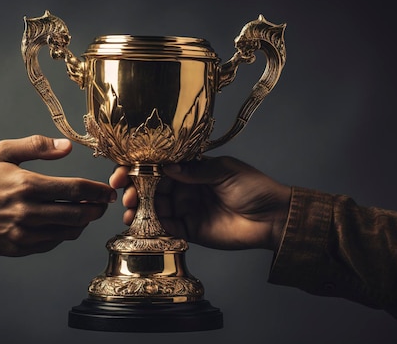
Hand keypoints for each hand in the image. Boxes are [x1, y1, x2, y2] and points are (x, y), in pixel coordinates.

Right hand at [0, 135, 115, 255]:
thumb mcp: (2, 152)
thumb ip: (37, 146)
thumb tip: (67, 146)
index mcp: (27, 185)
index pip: (75, 189)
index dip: (98, 192)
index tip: (108, 192)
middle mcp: (27, 211)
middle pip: (78, 214)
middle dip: (96, 209)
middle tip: (102, 204)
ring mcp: (23, 232)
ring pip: (67, 232)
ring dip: (82, 223)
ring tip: (86, 213)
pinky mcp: (18, 247)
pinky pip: (52, 243)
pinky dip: (64, 234)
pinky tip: (64, 224)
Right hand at [110, 156, 290, 250]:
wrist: (273, 218)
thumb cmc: (255, 188)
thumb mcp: (226, 171)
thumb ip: (196, 171)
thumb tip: (168, 167)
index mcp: (192, 169)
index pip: (160, 165)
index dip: (139, 167)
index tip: (124, 171)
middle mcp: (185, 188)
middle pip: (151, 187)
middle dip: (135, 190)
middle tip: (127, 195)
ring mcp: (186, 209)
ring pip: (154, 208)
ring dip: (139, 209)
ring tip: (130, 212)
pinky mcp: (190, 230)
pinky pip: (166, 229)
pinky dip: (152, 227)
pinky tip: (141, 225)